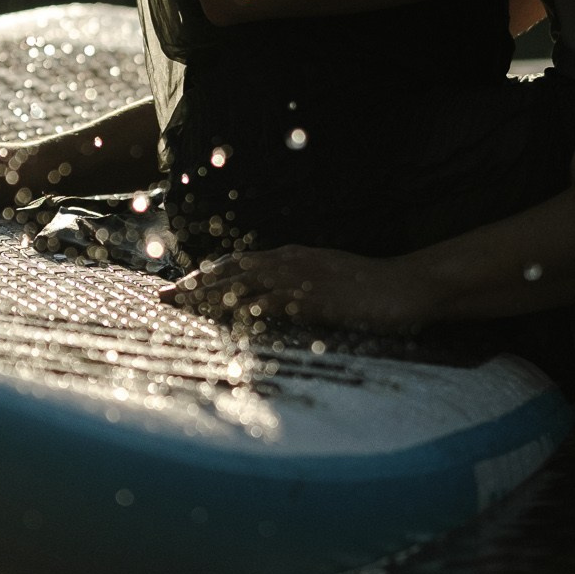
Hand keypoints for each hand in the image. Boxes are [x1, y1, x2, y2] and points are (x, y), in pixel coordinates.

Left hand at [159, 242, 431, 333]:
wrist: (409, 286)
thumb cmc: (370, 289)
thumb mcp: (327, 282)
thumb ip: (297, 290)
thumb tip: (270, 304)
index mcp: (293, 257)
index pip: (238, 263)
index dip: (206, 275)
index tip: (179, 286)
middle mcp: (292, 262)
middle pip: (233, 270)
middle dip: (196, 283)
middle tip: (165, 295)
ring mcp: (304, 278)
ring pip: (246, 283)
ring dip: (211, 293)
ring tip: (183, 304)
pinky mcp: (317, 298)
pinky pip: (275, 302)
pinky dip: (247, 308)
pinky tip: (226, 317)